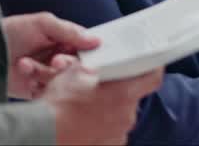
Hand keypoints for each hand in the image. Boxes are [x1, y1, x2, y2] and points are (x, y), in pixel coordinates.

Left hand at [2, 12, 99, 98]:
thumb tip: (94, 39)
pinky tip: (25, 72)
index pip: (84, 48)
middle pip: (76, 67)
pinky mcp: (36, 90)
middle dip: (66, 64)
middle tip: (56, 61)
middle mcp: (57, 58)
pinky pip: (48, 93)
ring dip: (45, 72)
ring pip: (62, 81)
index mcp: (62, 40)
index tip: (84, 55)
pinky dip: (38, 84)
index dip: (86, 52)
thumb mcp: (42, 23)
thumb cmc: (11, 31)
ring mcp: (47, 75)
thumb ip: (68, 30)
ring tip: (26, 63)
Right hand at [44, 66, 164, 145]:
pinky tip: (86, 121)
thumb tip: (92, 65)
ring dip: (109, 108)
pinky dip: (102, 125)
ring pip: (120, 114)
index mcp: (122, 94)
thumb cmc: (57, 107)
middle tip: (101, 84)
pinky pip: (112, 130)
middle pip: (132, 96)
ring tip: (87, 105)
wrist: (44, 135)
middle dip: (119, 89)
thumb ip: (90, 67)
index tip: (152, 63)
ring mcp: (119, 134)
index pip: (153, 78)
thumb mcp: (72, 74)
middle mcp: (126, 116)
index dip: (154, 68)